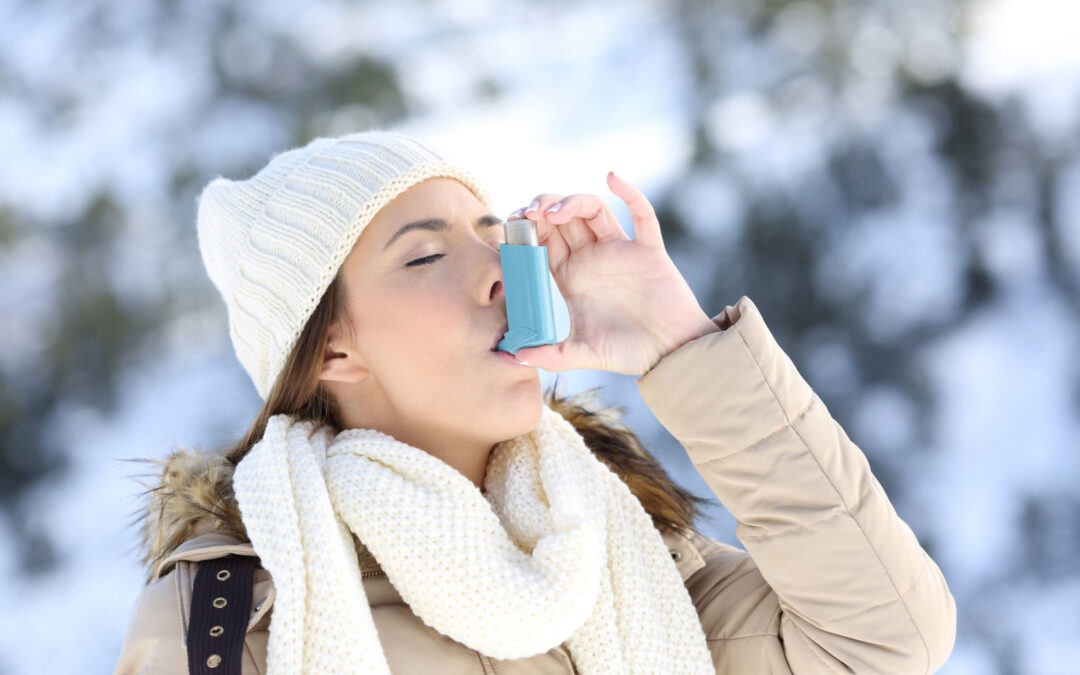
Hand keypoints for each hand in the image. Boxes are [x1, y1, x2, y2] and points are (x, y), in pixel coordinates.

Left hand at [506, 171, 719, 375]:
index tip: (511, 224)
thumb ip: (550, 355)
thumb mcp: (582, 353)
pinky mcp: (648, 249)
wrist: (670, 355)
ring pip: (592, 210)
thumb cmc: (625, 353)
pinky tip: (613, 178)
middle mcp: (591, 258)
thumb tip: (513, 357)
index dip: (525, 229)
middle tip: (528, 213)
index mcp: (569, 277)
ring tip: (554, 211)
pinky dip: (630, 193)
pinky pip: (641, 214)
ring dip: (572, 201)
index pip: (541, 242)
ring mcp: (619, 250)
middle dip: (543, 208)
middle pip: (562, 219)